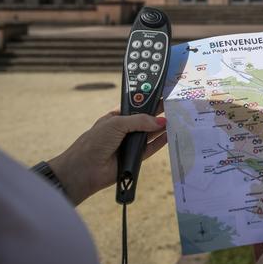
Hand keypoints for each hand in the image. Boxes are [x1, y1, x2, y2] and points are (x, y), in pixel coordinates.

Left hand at [47, 107, 166, 204]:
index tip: (163, 94)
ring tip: (177, 119)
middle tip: (175, 105)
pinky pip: (151, 148)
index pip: (137, 105)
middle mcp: (125, 129)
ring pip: (150, 133)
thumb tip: (160, 121)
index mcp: (117, 116)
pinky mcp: (135, 157)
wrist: (84, 169)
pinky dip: (160, 142)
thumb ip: (140, 120)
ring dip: (162, 127)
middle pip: (146, 119)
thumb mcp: (116, 124)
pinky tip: (169, 135)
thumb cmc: (95, 142)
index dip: (149, 100)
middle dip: (159, 113)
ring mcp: (130, 143)